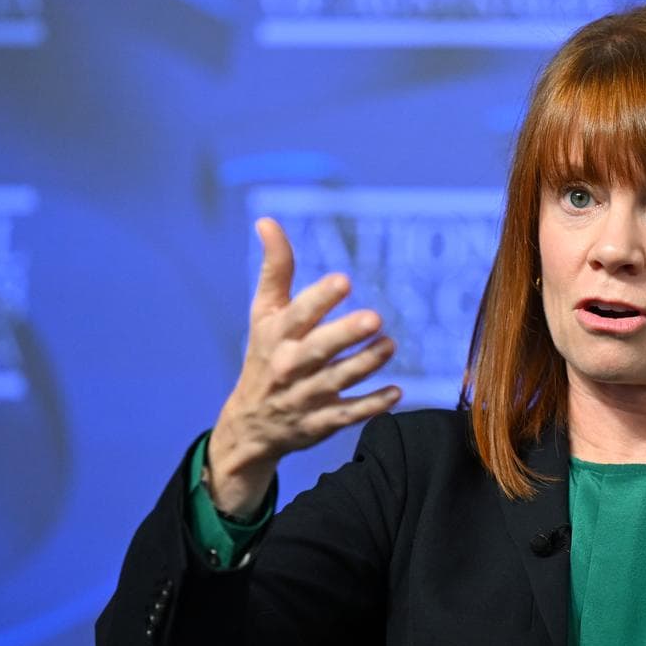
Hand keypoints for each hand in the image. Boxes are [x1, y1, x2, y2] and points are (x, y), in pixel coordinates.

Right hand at [207, 218, 401, 514]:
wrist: (249, 425)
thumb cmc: (264, 355)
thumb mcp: (263, 313)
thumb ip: (275, 269)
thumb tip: (267, 221)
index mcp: (276, 334)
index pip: (298, 314)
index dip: (319, 298)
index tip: (343, 281)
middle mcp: (289, 365)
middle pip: (319, 348)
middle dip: (345, 334)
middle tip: (374, 318)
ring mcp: (306, 396)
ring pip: (339, 379)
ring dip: (366, 363)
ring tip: (389, 345)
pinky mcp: (321, 422)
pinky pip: (348, 415)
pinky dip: (372, 405)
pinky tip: (396, 392)